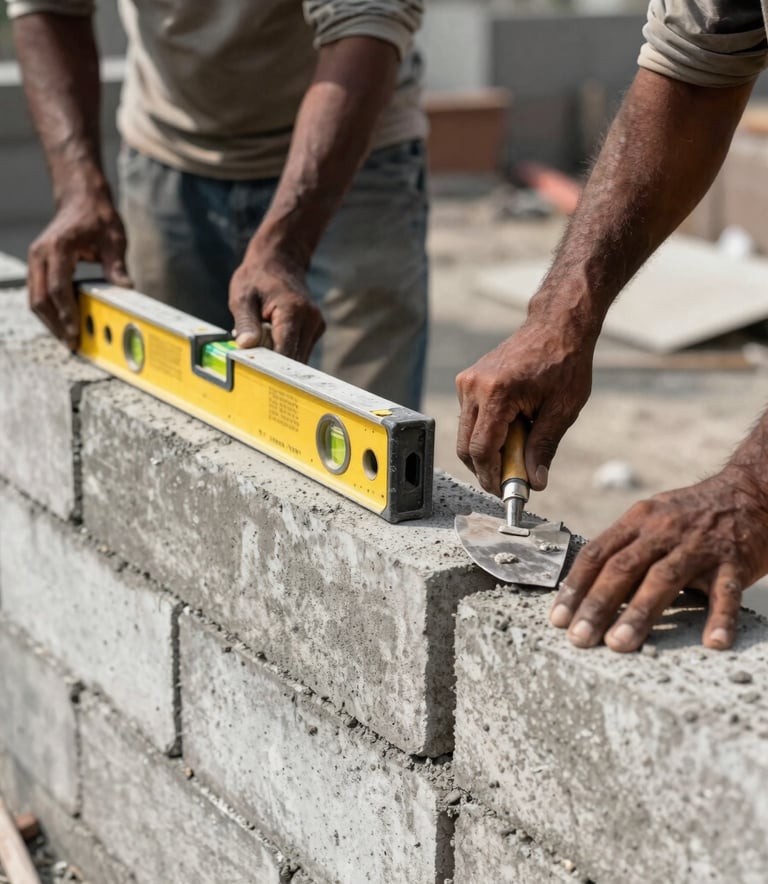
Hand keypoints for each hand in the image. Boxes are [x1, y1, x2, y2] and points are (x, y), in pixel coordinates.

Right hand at [28, 190, 131, 349]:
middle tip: (72, 344)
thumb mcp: (114, 239)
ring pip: (35, 298)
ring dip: (50, 321)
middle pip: (40, 297)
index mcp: (58, 247)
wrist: (81, 199)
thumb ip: (116, 265)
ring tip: (69, 339)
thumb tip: (126, 289)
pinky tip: (64, 323)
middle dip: (55, 324)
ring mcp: (36, 259)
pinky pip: (38, 292)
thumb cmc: (98, 218)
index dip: (66, 313)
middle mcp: (41, 254)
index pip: (57, 288)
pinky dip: (49, 310)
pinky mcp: (38, 264)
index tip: (75, 332)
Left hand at [228, 249, 324, 361]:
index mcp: (293, 310)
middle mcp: (311, 320)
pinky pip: (299, 351)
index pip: (285, 351)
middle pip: (293, 360)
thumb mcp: (242, 297)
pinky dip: (284, 351)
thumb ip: (245, 323)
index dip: (270, 367)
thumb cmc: (257, 278)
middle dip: (272, 363)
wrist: (280, 262)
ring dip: (278, 358)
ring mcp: (316, 326)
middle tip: (251, 356)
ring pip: (298, 359)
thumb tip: (246, 347)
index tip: (253, 373)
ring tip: (262, 340)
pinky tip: (272, 338)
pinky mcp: (316, 330)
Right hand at [455, 316, 593, 494]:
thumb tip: (535, 482)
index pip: (481, 448)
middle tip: (509, 481)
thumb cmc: (565, 362)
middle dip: (485, 470)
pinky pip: (470, 418)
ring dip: (486, 451)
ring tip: (516, 453)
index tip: (506, 492)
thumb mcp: (562, 409)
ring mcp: (467, 382)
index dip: (491, 476)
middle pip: (466, 446)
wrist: (556, 326)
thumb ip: (544, 447)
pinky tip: (511, 429)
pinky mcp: (468, 381)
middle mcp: (474, 387)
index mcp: (497, 393)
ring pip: (465, 434)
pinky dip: (485, 433)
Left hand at [550, 466, 767, 651]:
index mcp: (638, 521)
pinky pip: (726, 593)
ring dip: (639, 613)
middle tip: (579, 638)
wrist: (750, 491)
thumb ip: (624, 548)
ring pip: (663, 579)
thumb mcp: (652, 518)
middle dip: (597, 605)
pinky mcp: (734, 561)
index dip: (575, 586)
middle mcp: (664, 530)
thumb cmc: (691, 514)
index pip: (597, 554)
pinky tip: (712, 642)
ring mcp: (699, 546)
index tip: (557, 618)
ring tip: (619, 644)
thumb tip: (586, 588)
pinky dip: (720, 617)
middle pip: (622, 568)